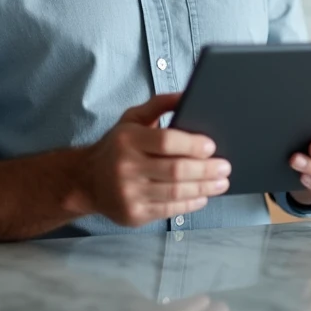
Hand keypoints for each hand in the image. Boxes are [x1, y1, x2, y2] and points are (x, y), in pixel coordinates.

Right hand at [79, 93, 230, 227]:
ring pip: (176, 193)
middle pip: (175, 170)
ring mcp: (129, 194)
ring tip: (221, 183)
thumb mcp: (132, 119)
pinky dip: (190, 204)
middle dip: (206, 170)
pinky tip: (202, 196)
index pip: (165, 141)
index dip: (192, 145)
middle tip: (225, 167)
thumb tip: (187, 94)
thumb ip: (159, 104)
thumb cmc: (116, 146)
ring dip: (204, 188)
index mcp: (127, 139)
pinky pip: (169, 211)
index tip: (212, 146)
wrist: (86, 180)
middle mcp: (126, 167)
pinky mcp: (133, 215)